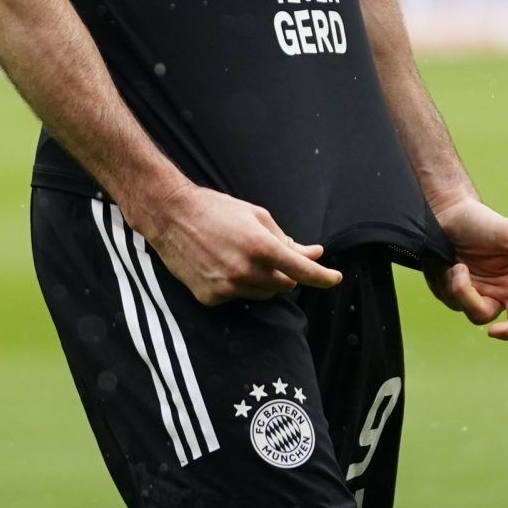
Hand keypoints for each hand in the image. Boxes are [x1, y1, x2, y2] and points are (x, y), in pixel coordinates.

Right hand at [131, 182, 343, 306]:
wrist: (171, 217)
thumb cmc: (217, 210)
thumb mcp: (257, 216)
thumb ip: (287, 239)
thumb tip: (312, 253)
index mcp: (260, 247)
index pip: (302, 271)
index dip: (323, 277)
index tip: (335, 278)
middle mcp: (245, 272)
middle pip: (285, 285)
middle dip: (288, 272)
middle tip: (276, 255)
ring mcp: (227, 288)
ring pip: (264, 294)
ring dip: (266, 280)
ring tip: (245, 256)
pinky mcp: (211, 298)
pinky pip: (239, 297)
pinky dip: (242, 285)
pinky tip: (226, 266)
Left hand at [424, 198, 507, 340]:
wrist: (450, 211)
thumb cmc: (481, 220)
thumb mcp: (507, 234)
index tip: (494, 332)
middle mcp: (495, 293)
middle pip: (483, 316)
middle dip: (468, 298)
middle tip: (458, 269)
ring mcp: (473, 293)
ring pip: (461, 308)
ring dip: (453, 284)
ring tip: (455, 260)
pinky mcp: (451, 289)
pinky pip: (446, 297)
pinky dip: (443, 280)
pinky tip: (445, 262)